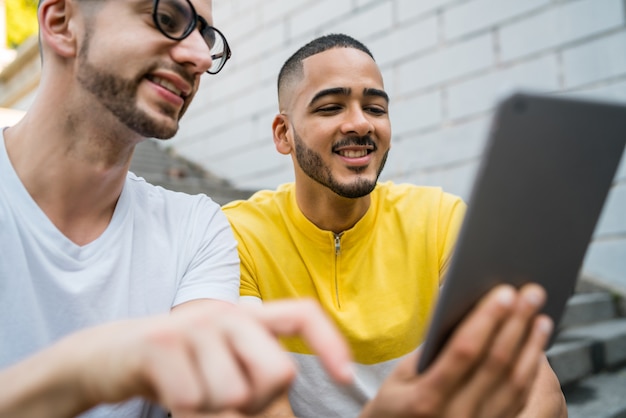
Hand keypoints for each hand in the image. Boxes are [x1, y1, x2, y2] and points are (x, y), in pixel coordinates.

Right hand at [0, 299, 352, 417]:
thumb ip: (259, 381)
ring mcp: (194, 325)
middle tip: (223, 398)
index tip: (345, 376)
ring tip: (190, 392)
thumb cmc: (180, 369)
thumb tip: (286, 396)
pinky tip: (168, 394)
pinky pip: (193, 402)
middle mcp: (226, 313)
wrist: (109, 358)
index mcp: (248, 317)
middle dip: (256, 403)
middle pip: (277, 371)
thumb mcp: (225, 371)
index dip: (329, 342)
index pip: (301, 315)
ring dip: (212, 412)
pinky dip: (183, 412)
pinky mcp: (161, 344)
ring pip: (234, 396)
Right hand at [360, 284, 553, 417]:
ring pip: (515, 383)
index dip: (487, 319)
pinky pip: (519, 400)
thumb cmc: (394, 410)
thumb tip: (464, 316)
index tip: (503, 292)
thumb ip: (427, 354)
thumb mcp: (397, 381)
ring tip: (541, 317)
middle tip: (531, 293)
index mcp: (426, 399)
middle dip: (516, 323)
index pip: (464, 351)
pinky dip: (531, 371)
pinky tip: (536, 348)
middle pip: (496, 363)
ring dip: (531, 346)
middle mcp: (456, 416)